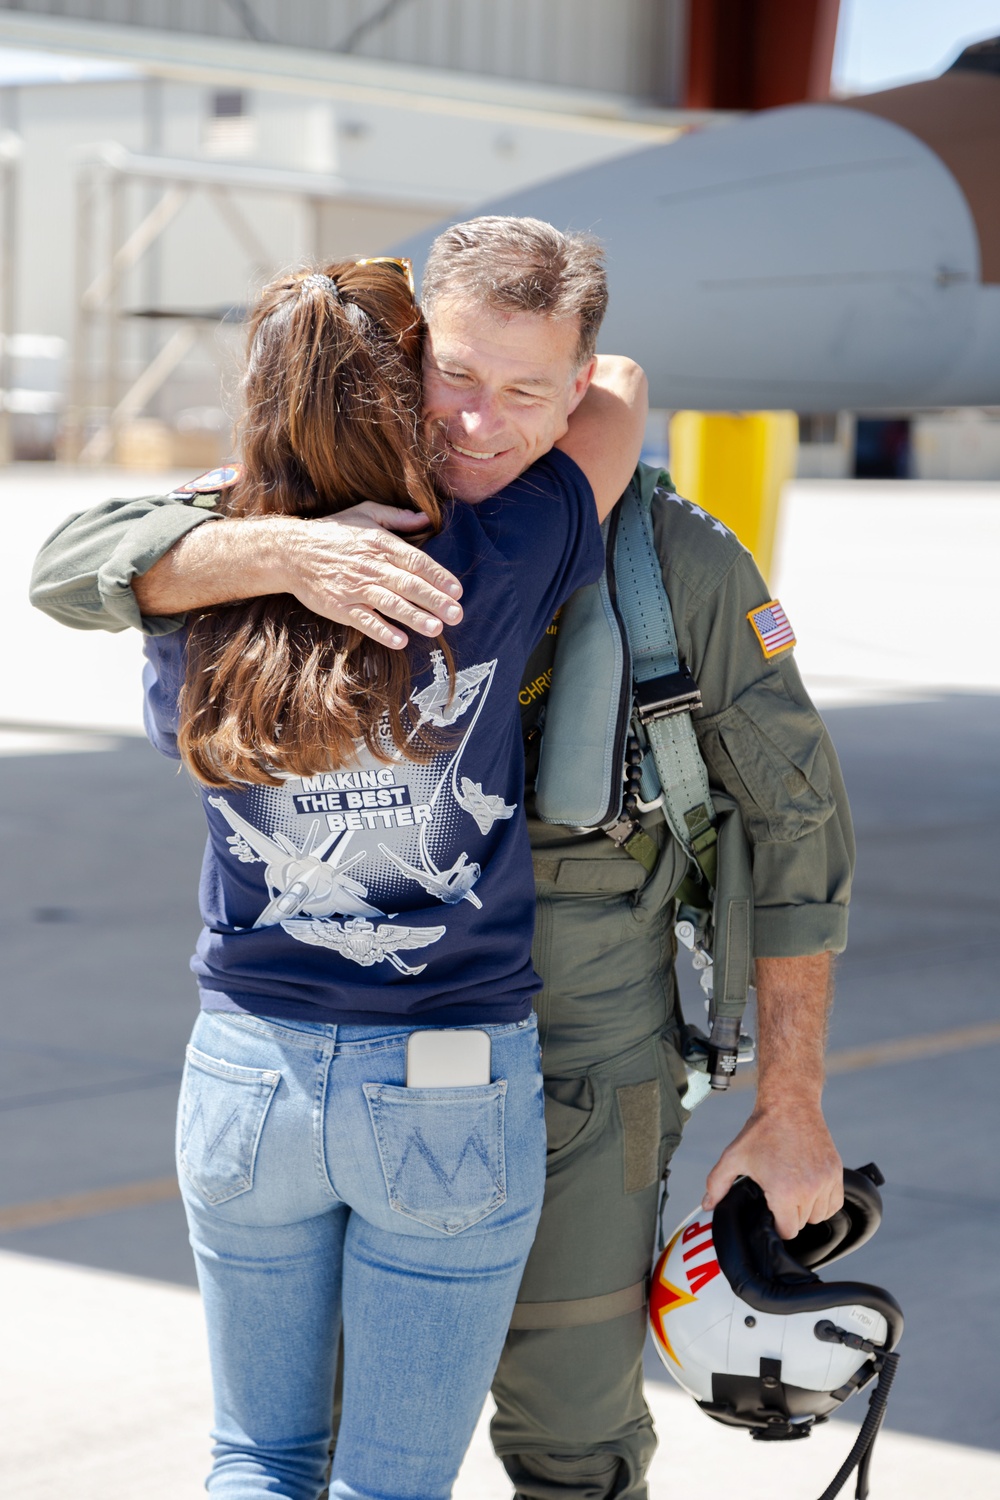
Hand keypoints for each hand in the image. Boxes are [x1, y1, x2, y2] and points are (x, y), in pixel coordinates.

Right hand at [273, 502, 463, 647]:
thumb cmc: (332, 533)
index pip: (416, 561)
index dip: (438, 576)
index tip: (457, 590)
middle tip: (457, 614)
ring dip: (414, 617)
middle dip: (435, 600)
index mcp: (380, 544)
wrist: (291, 552)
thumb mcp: (364, 513)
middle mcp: (371, 566)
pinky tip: (400, 641)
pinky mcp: (340, 606)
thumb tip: (426, 519)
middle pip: (409, 585)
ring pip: (390, 604)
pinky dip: (382, 631)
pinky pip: (364, 621)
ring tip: (436, 628)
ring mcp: (355, 588)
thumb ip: (397, 517)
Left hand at [702, 1097, 842, 1240]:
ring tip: (792, 1190)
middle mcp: (809, 1190)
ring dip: (807, 1209)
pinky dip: (824, 1202)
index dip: (775, 1225)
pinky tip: (809, 1190)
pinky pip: (835, 1203)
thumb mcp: (733, 1157)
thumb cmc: (762, 1130)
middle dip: (789, 1214)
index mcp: (784, 1192)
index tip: (769, 1211)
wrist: (789, 1103)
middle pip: (802, 1224)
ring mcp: (825, 1181)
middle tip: (777, 1193)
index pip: (787, 1231)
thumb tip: (707, 1205)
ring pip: (820, 1215)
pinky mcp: (835, 1171)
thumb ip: (716, 1184)